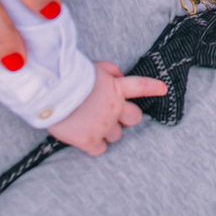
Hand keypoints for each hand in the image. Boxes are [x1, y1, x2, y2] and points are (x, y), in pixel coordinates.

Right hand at [49, 62, 168, 154]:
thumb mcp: (92, 67)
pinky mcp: (89, 140)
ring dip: (107, 131)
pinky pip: (100, 149)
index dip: (153, 88)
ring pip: (116, 135)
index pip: (140, 86)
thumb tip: (118, 76)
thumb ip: (109, 71)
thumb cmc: (68, 76)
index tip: (163, 89)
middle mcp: (114, 108)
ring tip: (90, 123)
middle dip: (127, 118)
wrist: (52, 91)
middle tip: (114, 115)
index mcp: (115, 88)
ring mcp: (103, 125)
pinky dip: (95, 145)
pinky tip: (85, 138)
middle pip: (134, 118)